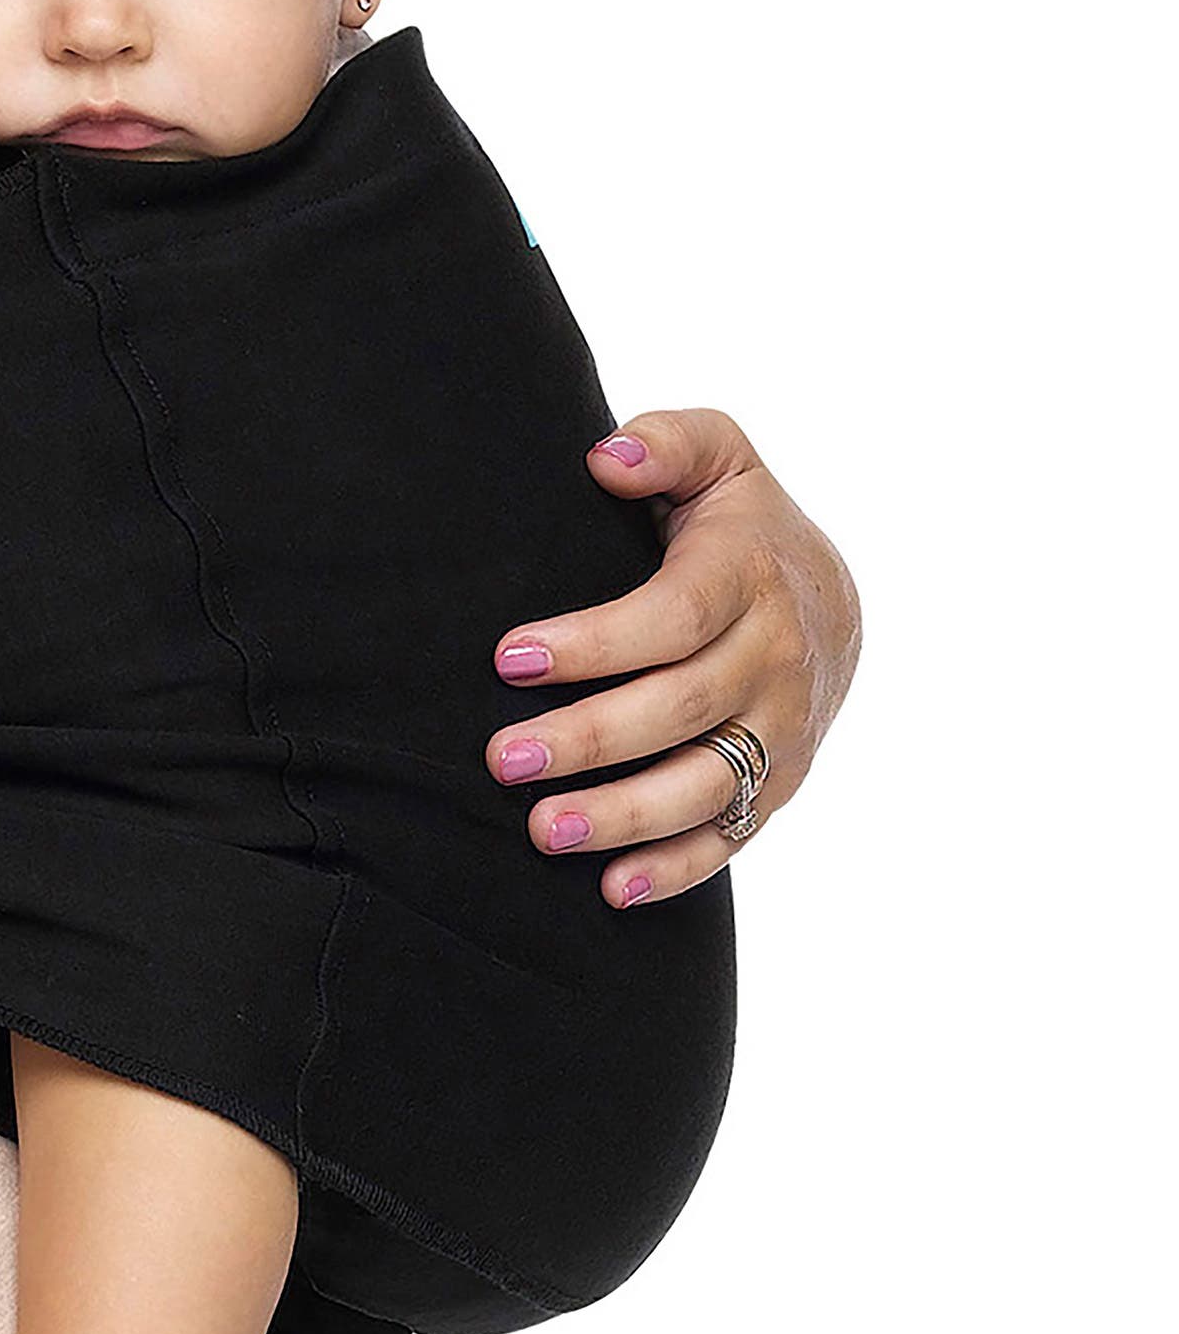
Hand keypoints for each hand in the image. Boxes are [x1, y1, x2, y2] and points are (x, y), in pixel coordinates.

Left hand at [486, 407, 860, 907]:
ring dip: (624, 817)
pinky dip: (673, 871)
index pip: (672, 618)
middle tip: (502, 759)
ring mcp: (781, 733)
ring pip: (706, 784)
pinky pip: (728, 838)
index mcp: (747, 579)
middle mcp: (775, 661)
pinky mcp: (777, 787)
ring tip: (542, 832)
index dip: (593, 642)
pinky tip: (609, 890)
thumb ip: (668, 443)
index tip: (509, 657)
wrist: (831, 602)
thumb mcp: (719, 459)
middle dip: (589, 738)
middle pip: (681, 709)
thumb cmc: (739, 525)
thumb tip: (608, 456)